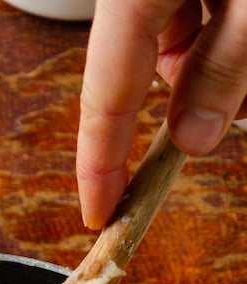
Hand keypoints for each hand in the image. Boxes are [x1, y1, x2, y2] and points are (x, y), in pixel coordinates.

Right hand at [77, 0, 246, 229]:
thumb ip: (221, 70)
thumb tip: (193, 138)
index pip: (103, 97)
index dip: (98, 166)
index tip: (99, 215)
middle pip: (138, 73)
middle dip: (192, 103)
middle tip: (241, 108)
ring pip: (171, 47)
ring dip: (213, 67)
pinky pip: (188, 17)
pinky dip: (219, 36)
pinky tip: (245, 29)